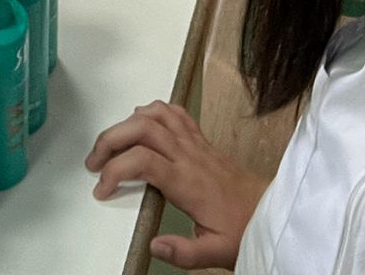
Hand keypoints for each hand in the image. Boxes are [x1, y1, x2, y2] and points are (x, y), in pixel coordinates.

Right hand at [86, 101, 268, 269]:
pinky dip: (154, 111)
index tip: (102, 189)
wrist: (270, 212)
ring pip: (156, 115)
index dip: (115, 170)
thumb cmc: (244, 228)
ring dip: (127, 123)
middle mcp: (190, 156)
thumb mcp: (216, 252)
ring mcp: (196, 144)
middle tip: (94, 161)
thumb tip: (155, 245)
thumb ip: (184, 253)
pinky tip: (142, 121)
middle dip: (110, 139)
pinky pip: (176, 114)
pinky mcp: (202, 142)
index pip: (142, 161)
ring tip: (111, 142)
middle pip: (142, 128)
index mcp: (188, 182)